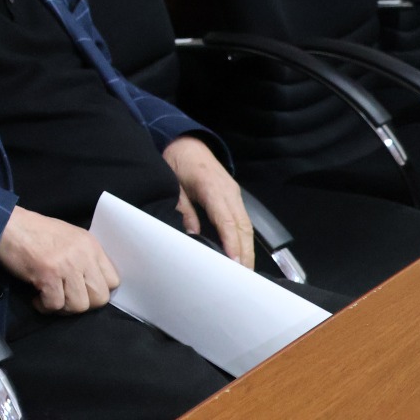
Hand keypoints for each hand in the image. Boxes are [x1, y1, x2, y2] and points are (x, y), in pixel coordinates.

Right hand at [0, 206, 119, 313]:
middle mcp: (83, 254)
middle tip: (64, 298)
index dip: (97, 290)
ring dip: (62, 307)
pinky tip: (36, 298)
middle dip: (82, 303)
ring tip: (48, 298)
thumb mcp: (68, 238)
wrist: (6, 224)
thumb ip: (83, 257)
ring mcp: (66, 264)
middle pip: (100, 297)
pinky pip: (55, 304)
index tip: (80, 290)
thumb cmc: (33, 231)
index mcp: (91, 244)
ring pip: (79, 305)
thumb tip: (90, 284)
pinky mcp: (48, 274)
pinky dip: (44, 306)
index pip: (113, 280)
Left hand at [164, 135, 253, 267]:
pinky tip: (242, 253)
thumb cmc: (176, 162)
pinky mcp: (234, 196)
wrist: (186, 143)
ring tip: (245, 271)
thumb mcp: (173, 185)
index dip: (231, 242)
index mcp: (212, 188)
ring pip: (246, 225)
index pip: (226, 220)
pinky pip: (242, 220)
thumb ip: (183, 209)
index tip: (235, 262)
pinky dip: (243, 238)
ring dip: (247, 248)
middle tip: (243, 276)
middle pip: (242, 226)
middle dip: (244, 252)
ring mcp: (234, 194)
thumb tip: (193, 234)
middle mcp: (229, 192)